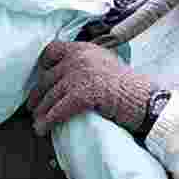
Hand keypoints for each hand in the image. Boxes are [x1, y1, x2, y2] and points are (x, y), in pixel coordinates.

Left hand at [27, 40, 153, 134]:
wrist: (145, 100)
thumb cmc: (128, 87)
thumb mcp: (104, 64)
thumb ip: (85, 64)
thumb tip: (62, 77)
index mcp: (84, 48)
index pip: (51, 50)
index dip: (43, 67)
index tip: (41, 80)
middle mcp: (79, 57)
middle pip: (47, 77)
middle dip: (38, 96)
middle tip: (33, 108)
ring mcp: (80, 74)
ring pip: (50, 96)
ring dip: (41, 112)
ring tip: (37, 123)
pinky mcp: (82, 93)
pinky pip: (58, 110)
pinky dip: (48, 121)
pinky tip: (43, 129)